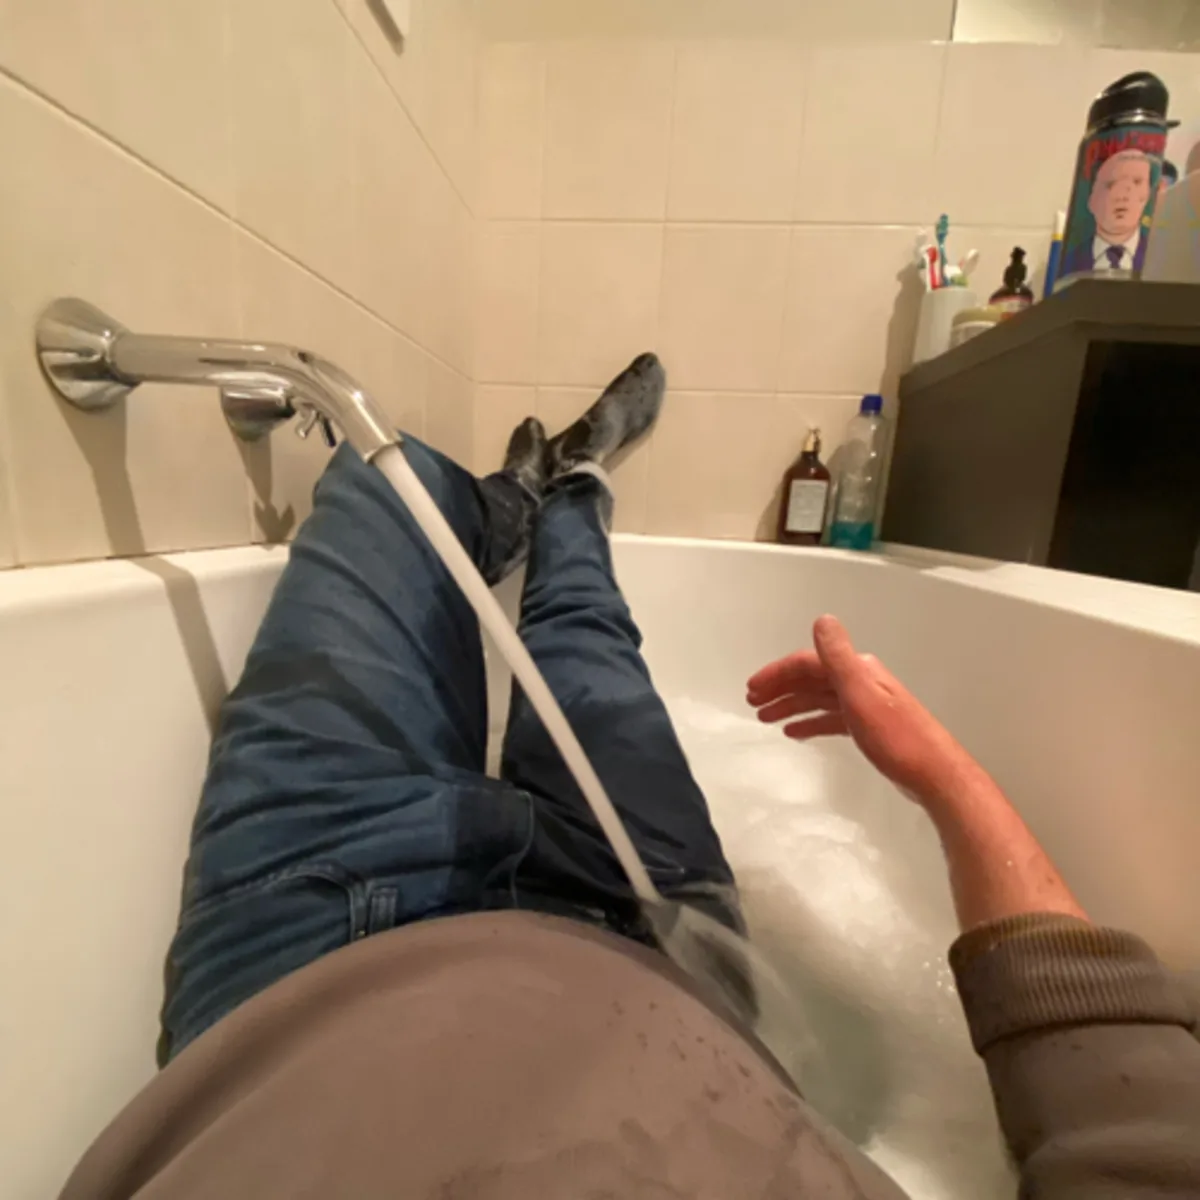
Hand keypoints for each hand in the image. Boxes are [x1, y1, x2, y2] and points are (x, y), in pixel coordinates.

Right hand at [746, 615, 978, 810]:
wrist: (934, 774)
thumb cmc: (897, 738)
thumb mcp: (861, 694)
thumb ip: (838, 657)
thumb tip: (822, 619)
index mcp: (857, 670)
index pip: (808, 663)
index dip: (778, 673)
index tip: (751, 689)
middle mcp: (860, 681)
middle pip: (812, 679)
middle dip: (780, 688)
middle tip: (752, 704)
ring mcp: (865, 704)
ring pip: (819, 699)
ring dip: (791, 705)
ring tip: (765, 718)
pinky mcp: (869, 727)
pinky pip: (831, 718)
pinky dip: (811, 721)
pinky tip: (796, 732)